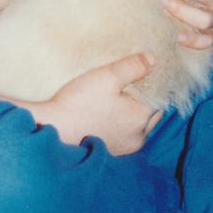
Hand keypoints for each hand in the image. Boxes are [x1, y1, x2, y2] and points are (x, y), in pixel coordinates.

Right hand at [34, 54, 160, 155]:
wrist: (52, 129)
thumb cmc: (80, 103)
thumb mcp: (107, 77)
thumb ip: (133, 66)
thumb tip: (153, 60)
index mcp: (141, 118)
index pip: (160, 97)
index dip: (153, 83)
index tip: (142, 72)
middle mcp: (138, 137)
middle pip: (151, 112)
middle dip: (145, 98)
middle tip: (130, 82)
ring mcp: (125, 148)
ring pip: (139, 124)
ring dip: (133, 111)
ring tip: (119, 96)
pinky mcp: (112, 152)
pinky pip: (125, 133)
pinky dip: (122, 122)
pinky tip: (109, 111)